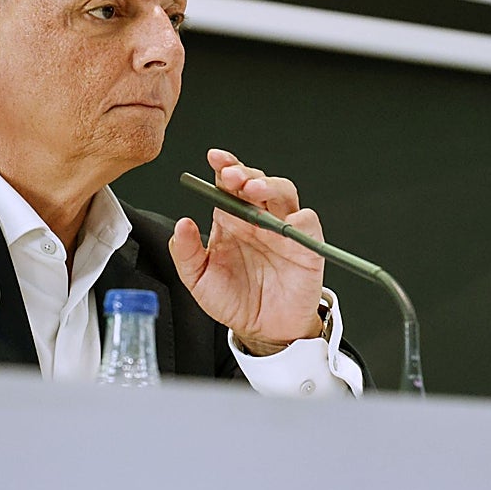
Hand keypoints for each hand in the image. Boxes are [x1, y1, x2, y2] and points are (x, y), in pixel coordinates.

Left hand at [169, 149, 327, 355]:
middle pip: (257, 181)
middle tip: (232, 176)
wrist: (263, 331)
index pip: (229, 183)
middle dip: (246, 172)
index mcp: (231, 220)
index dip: (225, 166)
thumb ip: (187, 253)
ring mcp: (283, 230)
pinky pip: (308, 223)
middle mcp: (258, 219)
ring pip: (284, 192)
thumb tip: (182, 224)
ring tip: (253, 190)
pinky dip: (299, 218)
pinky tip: (284, 222)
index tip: (214, 158)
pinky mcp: (306, 247)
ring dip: (270, 186)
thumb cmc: (233, 301)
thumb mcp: (199, 280)